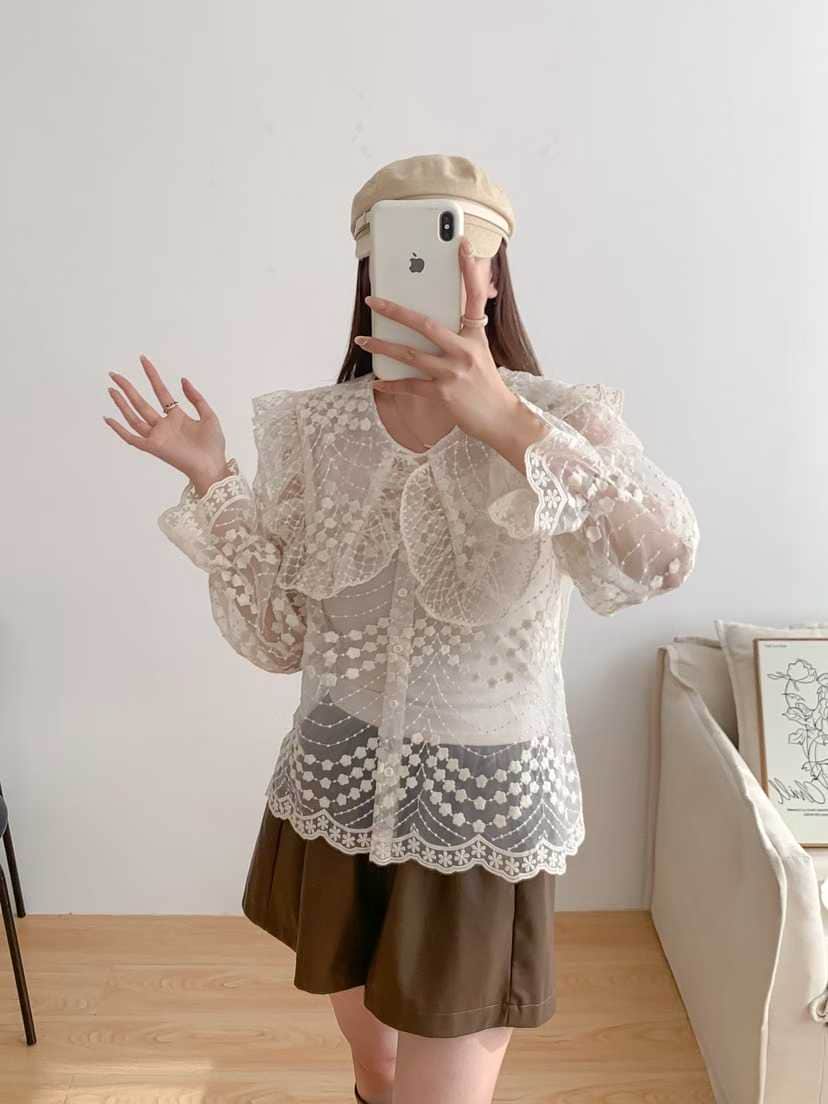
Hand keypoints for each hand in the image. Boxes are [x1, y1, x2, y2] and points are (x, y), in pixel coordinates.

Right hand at [103, 356, 228, 492]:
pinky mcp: (153, 448)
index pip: (160, 392)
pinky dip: (119, 429)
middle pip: (141, 403)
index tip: (143, 360)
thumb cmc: (213, 446)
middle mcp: (164, 425)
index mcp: (177, 417)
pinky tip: (108, 418)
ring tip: (111, 389)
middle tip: (114, 374)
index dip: (152, 375)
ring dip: (122, 404)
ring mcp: (157, 436)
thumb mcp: (209, 416)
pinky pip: (132, 438)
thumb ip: (196, 398)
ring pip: (134, 417)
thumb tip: (183, 379)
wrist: (213, 466)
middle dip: (128, 388)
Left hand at [354, 235, 527, 452]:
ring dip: (382, 346)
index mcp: (476, 335)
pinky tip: (377, 381)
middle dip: (395, 311)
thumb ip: (462, 335)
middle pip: (425, 323)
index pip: (474, 296)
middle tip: (373, 300)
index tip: (462, 244)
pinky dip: (392, 384)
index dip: (469, 269)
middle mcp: (465, 350)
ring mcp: (454, 372)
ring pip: (410, 354)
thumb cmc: (486, 384)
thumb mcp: (480, 353)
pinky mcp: (444, 393)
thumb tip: (432, 323)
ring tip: (362, 339)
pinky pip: (410, 385)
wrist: (500, 418)